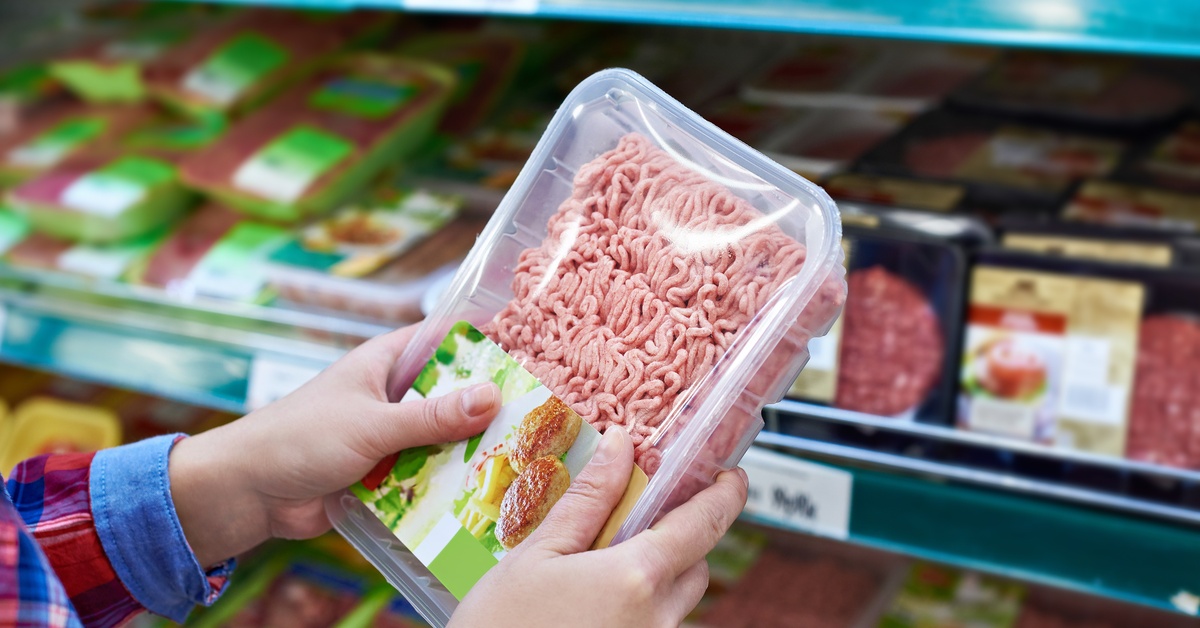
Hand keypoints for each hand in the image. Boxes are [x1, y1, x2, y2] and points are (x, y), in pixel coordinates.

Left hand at [169, 325, 501, 566]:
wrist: (246, 493)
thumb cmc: (299, 439)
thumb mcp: (372, 423)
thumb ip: (432, 416)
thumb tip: (492, 396)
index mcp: (385, 362)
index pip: (445, 340)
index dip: (484, 342)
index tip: (531, 351)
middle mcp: (392, 395)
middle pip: (453, 394)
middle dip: (487, 408)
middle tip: (539, 417)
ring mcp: (390, 435)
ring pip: (444, 438)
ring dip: (469, 451)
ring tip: (522, 459)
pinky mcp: (385, 474)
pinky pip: (427, 475)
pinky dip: (447, 485)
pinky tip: (484, 495)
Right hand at [451, 427, 748, 627]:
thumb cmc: (500, 627)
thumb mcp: (537, 554)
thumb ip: (588, 499)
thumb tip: (621, 445)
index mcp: (637, 578)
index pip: (705, 525)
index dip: (725, 495)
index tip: (732, 475)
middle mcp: (657, 620)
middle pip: (693, 567)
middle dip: (676, 540)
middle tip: (636, 520)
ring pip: (673, 604)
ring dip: (653, 580)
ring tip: (596, 570)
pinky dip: (635, 610)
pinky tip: (588, 606)